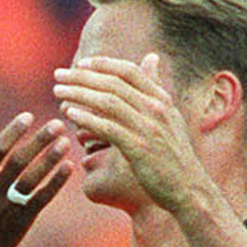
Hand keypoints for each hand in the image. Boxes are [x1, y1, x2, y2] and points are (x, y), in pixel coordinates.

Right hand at [0, 114, 71, 246]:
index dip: (13, 132)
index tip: (28, 116)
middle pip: (19, 161)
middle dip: (38, 141)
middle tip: (57, 124)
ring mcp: (9, 206)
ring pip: (32, 179)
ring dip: (50, 160)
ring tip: (65, 142)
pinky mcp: (23, 219)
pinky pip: (41, 198)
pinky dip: (55, 183)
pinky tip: (69, 167)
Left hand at [52, 51, 214, 219]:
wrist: (189, 189)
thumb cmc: (174, 156)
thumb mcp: (169, 116)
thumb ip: (154, 89)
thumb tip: (151, 57)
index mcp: (162, 99)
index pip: (129, 71)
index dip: (102, 64)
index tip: (81, 64)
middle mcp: (156, 108)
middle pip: (113, 83)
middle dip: (82, 76)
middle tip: (58, 74)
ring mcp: (148, 128)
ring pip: (107, 102)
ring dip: (79, 94)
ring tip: (58, 91)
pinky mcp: (139, 148)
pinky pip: (107, 127)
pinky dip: (87, 118)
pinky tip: (70, 114)